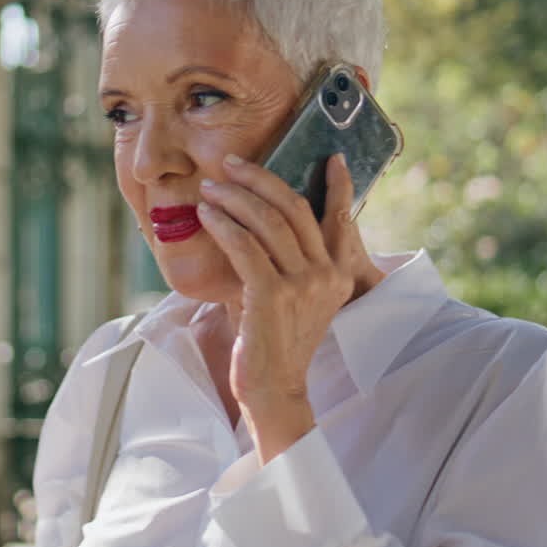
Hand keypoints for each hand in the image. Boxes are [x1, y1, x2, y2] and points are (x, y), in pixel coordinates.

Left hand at [197, 152, 382, 462]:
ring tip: (211, 186)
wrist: (274, 388)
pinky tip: (207, 215)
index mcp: (337, 275)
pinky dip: (223, 224)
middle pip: (293, 208)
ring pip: (267, 222)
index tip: (332, 157)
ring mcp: (301, 285)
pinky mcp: (271, 296)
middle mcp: (325, 275)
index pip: (339, 219)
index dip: (339, 186)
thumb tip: (259, 221)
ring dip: (234, 197)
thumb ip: (290, 263)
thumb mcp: (296, 299)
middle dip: (260, 178)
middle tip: (231, 163)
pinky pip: (244, 246)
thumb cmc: (276, 342)